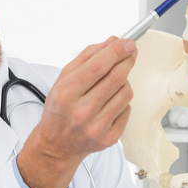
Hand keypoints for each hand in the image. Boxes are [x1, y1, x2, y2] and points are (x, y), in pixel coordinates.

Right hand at [17, 37, 135, 187]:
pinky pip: (127, 110)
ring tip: (114, 81)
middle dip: (127, 60)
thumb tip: (111, 42)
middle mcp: (81, 112)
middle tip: (130, 52)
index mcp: (66, 94)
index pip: (99, 66)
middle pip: (116, 77)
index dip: (117, 51)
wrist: (56, 145)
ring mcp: (97, 127)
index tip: (128, 42)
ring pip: (126, 93)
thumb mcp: (63, 80)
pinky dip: (123, 101)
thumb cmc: (60, 110)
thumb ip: (86, 57)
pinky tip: (111, 101)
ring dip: (124, 81)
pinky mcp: (109, 138)